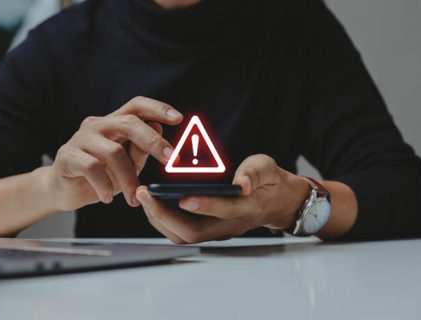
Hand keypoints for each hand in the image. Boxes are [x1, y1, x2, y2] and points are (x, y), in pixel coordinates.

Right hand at [45, 96, 182, 210]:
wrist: (63, 189)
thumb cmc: (100, 175)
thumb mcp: (127, 165)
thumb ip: (141, 150)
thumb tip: (158, 128)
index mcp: (114, 123)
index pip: (136, 106)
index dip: (158, 108)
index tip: (178, 118)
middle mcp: (97, 125)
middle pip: (128, 123)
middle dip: (153, 141)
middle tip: (170, 160)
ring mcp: (80, 139)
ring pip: (113, 152)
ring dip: (128, 178)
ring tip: (133, 198)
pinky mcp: (67, 156)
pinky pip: (92, 167)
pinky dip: (104, 185)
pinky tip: (107, 197)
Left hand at [135, 154, 309, 243]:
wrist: (277, 201)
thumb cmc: (269, 181)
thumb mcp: (267, 168)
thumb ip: (254, 173)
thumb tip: (241, 184)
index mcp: (247, 208)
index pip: (223, 211)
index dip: (203, 205)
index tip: (181, 197)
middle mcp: (230, 225)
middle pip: (193, 232)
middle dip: (164, 215)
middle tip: (144, 194)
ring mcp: (218, 231)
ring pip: (184, 236)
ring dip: (159, 220)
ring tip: (143, 198)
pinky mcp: (210, 230)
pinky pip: (182, 232)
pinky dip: (164, 221)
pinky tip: (153, 204)